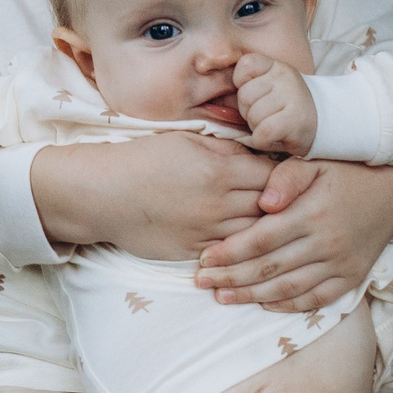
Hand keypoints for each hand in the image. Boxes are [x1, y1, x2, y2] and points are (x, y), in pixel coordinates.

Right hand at [31, 130, 273, 261]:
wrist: (103, 194)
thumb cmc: (143, 159)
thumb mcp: (187, 140)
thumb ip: (227, 148)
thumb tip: (260, 154)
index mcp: (219, 170)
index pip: (274, 174)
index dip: (286, 174)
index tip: (289, 173)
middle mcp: (218, 204)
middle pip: (271, 206)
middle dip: (281, 201)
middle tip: (289, 199)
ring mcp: (207, 232)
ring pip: (255, 233)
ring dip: (263, 226)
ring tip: (272, 220)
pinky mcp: (194, 252)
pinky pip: (230, 251)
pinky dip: (239, 244)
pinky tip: (243, 238)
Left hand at [195, 159, 392, 310]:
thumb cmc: (344, 173)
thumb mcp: (315, 162)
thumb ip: (286, 178)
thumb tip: (263, 201)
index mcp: (311, 213)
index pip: (261, 240)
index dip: (229, 252)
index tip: (204, 258)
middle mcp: (325, 243)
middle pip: (269, 268)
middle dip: (231, 278)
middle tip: (202, 283)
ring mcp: (340, 264)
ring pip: (289, 288)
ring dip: (252, 296)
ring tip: (222, 298)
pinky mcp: (351, 278)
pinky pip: (316, 299)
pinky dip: (288, 305)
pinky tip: (263, 305)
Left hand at [233, 54, 316, 155]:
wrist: (326, 123)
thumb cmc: (289, 107)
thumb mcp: (272, 86)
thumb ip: (250, 82)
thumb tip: (211, 79)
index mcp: (277, 66)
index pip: (244, 66)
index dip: (243, 85)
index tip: (258, 95)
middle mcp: (285, 78)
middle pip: (244, 95)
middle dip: (249, 111)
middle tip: (267, 115)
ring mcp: (291, 97)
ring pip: (252, 116)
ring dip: (257, 127)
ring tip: (273, 125)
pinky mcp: (294, 120)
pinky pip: (262, 132)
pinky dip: (263, 140)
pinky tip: (273, 138)